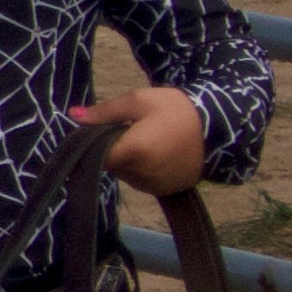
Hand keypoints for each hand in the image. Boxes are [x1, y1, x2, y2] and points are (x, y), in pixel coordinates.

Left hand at [74, 82, 206, 194]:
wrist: (218, 128)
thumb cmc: (176, 109)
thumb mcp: (139, 101)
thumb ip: (105, 112)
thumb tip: (73, 116)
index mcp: (134, 150)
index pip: (95, 155)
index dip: (92, 143)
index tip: (98, 130)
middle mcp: (141, 174)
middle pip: (109, 164)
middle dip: (113, 148)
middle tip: (129, 128)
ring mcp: (153, 185)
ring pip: (124, 173)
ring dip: (127, 159)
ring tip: (146, 138)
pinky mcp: (164, 191)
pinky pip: (139, 180)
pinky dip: (141, 168)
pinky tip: (156, 152)